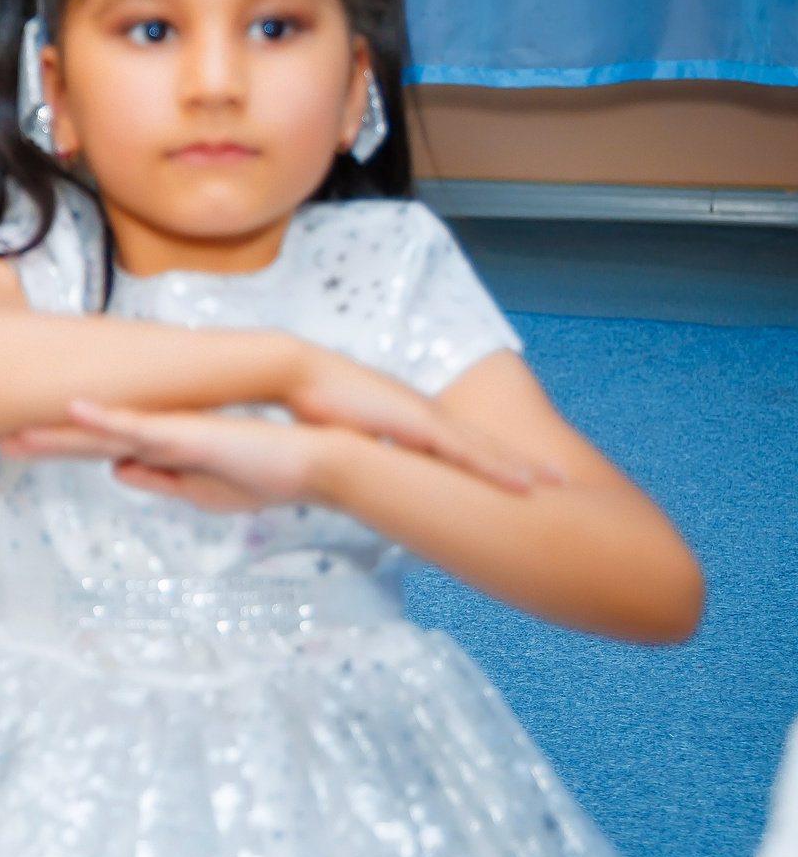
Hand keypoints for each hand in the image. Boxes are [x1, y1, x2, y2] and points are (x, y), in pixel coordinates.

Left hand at [2, 399, 342, 513]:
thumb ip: (158, 479)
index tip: (17, 444)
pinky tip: (74, 409)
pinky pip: (138, 425)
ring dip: (58, 435)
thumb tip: (116, 472)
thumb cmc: (265, 471)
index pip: (95, 448)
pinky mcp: (186, 432)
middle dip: (42, 441)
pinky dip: (105, 419)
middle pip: (86, 438)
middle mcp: (155, 435)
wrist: (315, 461)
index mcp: (157, 449)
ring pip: (101, 431)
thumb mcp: (201, 488)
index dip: (57, 448)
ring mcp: (167, 431)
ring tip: (14, 436)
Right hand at [283, 346, 555, 492]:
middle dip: (521, 460)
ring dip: (521, 466)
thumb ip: (357, 451)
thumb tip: (352, 472)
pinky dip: (499, 467)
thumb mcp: (341, 434)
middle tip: (558, 477)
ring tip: (556, 481)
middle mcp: (425, 416)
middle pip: (483, 443)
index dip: (490, 458)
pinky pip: (468, 452)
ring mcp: (426, 418)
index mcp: (409, 419)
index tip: (518, 474)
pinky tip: (525, 483)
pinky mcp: (420, 425)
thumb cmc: (311, 402)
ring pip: (485, 448)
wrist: (298, 373)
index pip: (460, 442)